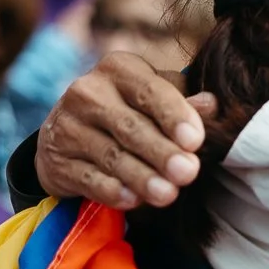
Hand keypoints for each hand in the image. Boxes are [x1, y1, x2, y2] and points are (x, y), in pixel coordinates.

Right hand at [34, 51, 216, 207]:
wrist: (67, 132)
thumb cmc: (126, 109)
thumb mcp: (154, 97)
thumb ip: (183, 102)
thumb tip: (212, 104)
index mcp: (118, 68)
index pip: (150, 91)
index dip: (174, 116)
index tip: (195, 141)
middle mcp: (88, 92)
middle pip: (131, 126)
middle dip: (162, 152)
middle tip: (188, 173)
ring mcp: (68, 126)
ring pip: (111, 156)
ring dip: (142, 177)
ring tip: (168, 194)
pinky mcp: (56, 161)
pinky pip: (88, 179)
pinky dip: (112, 191)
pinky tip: (133, 200)